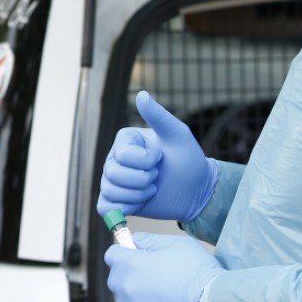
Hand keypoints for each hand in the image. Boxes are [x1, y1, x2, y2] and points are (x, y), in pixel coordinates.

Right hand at [97, 92, 218, 222]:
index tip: (161, 157)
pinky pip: (106, 207)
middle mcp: (115, 159)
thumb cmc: (188, 159)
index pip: (123, 155)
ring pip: (111, 191)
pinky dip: (124, 207)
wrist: (196, 190)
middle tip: (158, 176)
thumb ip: (158, 115)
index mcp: (125, 141)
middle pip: (113, 174)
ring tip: (152, 189)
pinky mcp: (117, 201)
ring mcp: (114, 181)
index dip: (146, 161)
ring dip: (138, 194)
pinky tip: (140, 202)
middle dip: (143, 180)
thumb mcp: (177, 133)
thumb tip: (141, 94)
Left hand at [104, 232, 223, 301]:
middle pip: (117, 279)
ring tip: (164, 297)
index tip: (134, 256)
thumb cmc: (198, 274)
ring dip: (138, 297)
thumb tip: (137, 240)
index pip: (112, 254)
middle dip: (131, 276)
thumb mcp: (176, 244)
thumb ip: (150, 240)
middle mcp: (125, 288)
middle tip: (155, 277)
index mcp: (130, 264)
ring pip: (126, 301)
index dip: (124, 253)